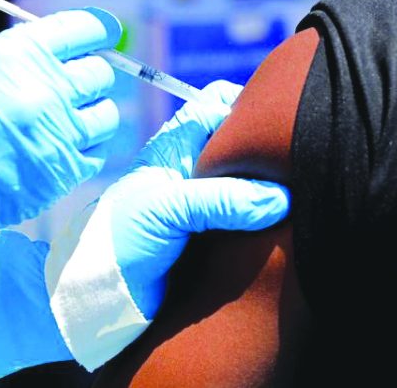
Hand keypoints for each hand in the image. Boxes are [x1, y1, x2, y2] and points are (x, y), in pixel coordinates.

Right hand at [0, 0, 119, 287]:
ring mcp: (53, 141)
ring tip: (56, 115)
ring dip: (88, 111)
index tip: (92, 36)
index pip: (87, 28)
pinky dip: (82, 148)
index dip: (93, 28)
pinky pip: (97, 155)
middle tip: (57, 81)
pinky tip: (52, 146)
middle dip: (85, 71)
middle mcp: (43, 95)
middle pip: (102, 72)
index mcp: (14, 54)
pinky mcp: (56, 181)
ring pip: (107, 115)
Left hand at [46, 81, 290, 369]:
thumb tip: (278, 198)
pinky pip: (246, 210)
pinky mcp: (213, 228)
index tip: (275, 125)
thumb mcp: (168, 210)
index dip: (247, 105)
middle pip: (237, 139)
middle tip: (289, 165)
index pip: (217, 104)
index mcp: (176, 145)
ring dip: (266, 184)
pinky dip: (263, 214)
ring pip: (246, 176)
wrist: (105, 292)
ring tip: (290, 195)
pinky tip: (278, 224)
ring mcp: (204, 197)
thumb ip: (221, 199)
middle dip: (263, 147)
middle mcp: (193, 166)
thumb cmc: (123, 241)